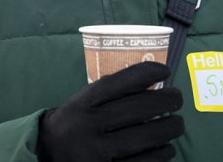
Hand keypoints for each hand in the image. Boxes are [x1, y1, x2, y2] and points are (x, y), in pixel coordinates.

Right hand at [37, 61, 183, 160]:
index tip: (165, 70)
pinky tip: (167, 149)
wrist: (45, 159)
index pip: (118, 83)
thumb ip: (105, 95)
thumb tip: (148, 83)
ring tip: (177, 124)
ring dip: (168, 129)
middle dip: (165, 101)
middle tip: (178, 98)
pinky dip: (160, 155)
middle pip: (137, 109)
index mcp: (80, 105)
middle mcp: (87, 127)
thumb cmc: (72, 126)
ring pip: (145, 138)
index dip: (145, 73)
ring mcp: (96, 154)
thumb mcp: (79, 105)